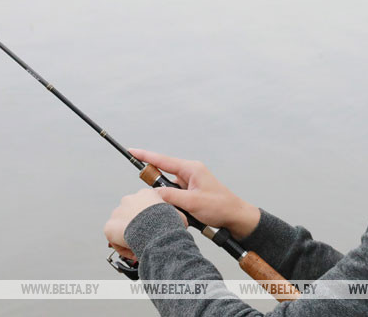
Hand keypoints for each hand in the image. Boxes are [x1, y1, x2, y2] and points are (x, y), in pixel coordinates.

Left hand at [103, 188, 174, 259]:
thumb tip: (179, 220)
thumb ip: (174, 214)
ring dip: (129, 236)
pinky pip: (114, 239)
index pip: (144, 205)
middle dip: (136, 226)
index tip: (153, 228)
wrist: (157, 233)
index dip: (148, 218)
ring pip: (121, 226)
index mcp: (146, 194)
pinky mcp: (109, 226)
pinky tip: (133, 252)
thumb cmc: (169, 224)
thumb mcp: (178, 215)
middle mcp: (129, 200)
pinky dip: (122, 246)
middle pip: (130, 214)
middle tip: (145, 237)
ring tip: (140, 247)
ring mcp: (117, 212)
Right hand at [129, 148, 260, 240]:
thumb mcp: (192, 202)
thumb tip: (153, 193)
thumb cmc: (220, 206)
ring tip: (181, 210)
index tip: (132, 151)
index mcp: (191, 169)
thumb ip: (171, 196)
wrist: (235, 217)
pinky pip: (175, 196)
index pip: (163, 160)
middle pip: (163, 175)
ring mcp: (190, 183)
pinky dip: (174, 204)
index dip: (145, 156)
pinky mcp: (190, 192)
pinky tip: (183, 213)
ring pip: (168, 189)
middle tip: (158, 199)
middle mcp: (190, 173)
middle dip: (157, 187)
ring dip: (168, 200)